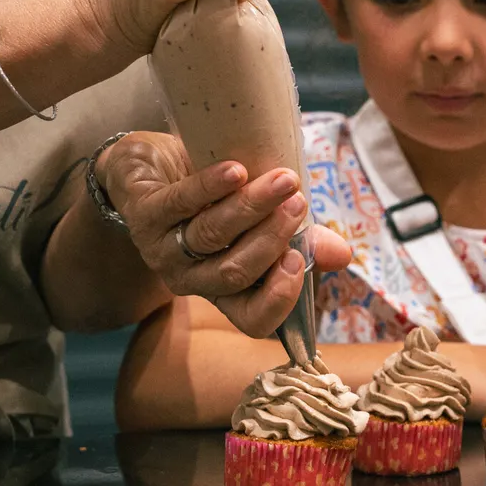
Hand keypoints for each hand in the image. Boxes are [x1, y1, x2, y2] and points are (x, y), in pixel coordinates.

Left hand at [97, 130, 349, 335]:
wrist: (150, 166)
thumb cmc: (213, 197)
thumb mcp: (262, 217)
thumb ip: (300, 236)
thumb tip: (342, 254)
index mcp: (222, 289)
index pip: (251, 319)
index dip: (277, 300)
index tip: (297, 261)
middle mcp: (190, 278)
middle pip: (234, 273)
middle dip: (272, 237)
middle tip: (298, 202)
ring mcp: (162, 249)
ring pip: (211, 236)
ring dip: (252, 207)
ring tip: (283, 180)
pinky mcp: (143, 213)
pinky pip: (181, 203)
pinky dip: (212, 186)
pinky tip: (237, 171)